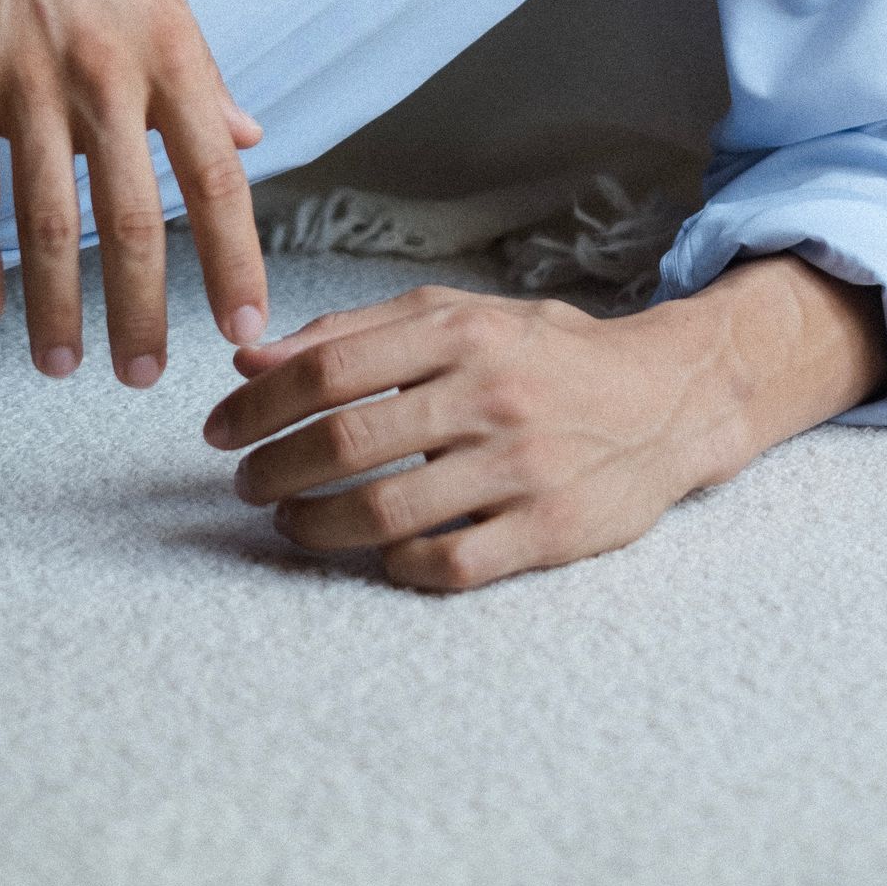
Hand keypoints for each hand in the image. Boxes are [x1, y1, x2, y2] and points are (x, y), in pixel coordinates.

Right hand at [0, 0, 269, 380]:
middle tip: (144, 378)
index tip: (247, 329)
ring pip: (48, 220)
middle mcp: (106, 72)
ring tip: (65, 364)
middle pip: (134, 218)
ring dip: (59, 305)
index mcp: (169, 46)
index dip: (235, 260)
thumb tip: (245, 136)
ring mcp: (27, 79)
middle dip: (143, 311)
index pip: (217, 176)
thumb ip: (199, 70)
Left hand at [203, 260, 886, 591]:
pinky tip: (377, 556)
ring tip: (292, 524)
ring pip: (385, 511)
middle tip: (246, 486)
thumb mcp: (460, 318)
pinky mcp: (550, 531)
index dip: (258, 406)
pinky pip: (449, 566)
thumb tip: (255, 359)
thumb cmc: (546, 355)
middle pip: (345, 440)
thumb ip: (359, 332)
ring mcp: (520, 466)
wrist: (668, 398)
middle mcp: (488, 394)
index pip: (328, 367)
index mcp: (459, 333)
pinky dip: (397, 567)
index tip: (217, 431)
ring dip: (317, 525)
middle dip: (273, 469)